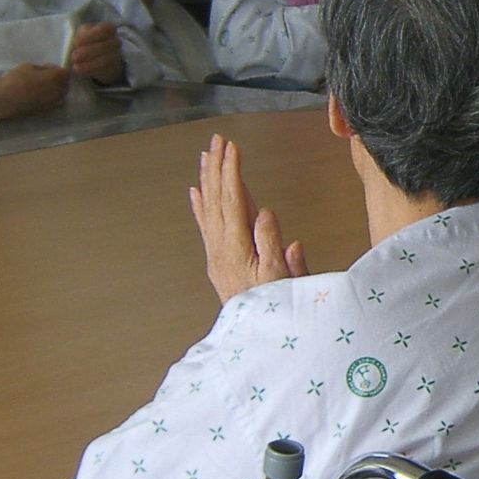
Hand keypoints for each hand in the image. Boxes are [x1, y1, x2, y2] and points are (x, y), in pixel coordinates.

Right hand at [0, 62, 71, 120]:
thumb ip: (43, 68)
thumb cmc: (15, 79)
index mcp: (55, 78)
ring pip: (62, 95)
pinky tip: (40, 96)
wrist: (4, 99)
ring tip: (43, 88)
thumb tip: (49, 71)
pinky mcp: (47, 111)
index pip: (66, 73)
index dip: (58, 70)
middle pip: (66, 84)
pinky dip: (52, 99)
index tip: (49, 69)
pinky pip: (55, 103)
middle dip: (59, 80)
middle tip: (46, 78)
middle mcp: (58, 91)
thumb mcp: (29, 66)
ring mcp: (54, 102)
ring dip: (57, 90)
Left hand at [70, 22, 126, 83]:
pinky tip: (80, 70)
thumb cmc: (89, 39)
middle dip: (88, 52)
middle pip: (104, 46)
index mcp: (108, 29)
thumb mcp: (84, 32)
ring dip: (89, 64)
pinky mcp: (113, 68)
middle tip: (74, 56)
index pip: (104, 29)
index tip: (76, 42)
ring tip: (76, 66)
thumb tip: (76, 41)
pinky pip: (104, 70)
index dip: (90, 36)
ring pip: (105, 60)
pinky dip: (91, 70)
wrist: (99, 54)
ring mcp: (116, 55)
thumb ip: (81, 34)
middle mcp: (115, 41)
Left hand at [189, 134, 306, 303]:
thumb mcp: (282, 278)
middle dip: (216, 167)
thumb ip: (272, 244)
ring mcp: (216, 254)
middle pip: (215, 199)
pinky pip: (206, 226)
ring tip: (205, 156)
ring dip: (207, 180)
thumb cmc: (276, 308)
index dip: (231, 172)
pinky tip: (195, 191)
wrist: (256, 338)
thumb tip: (263, 212)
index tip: (232, 148)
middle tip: (216, 140)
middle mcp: (221, 248)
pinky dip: (200, 206)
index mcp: (237, 248)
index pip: (232, 201)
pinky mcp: (217, 260)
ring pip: (208, 209)